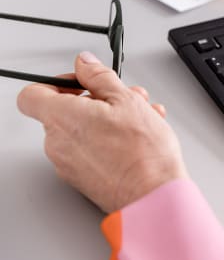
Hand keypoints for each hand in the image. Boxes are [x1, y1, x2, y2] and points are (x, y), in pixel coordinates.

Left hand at [16, 51, 187, 212]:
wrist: (153, 195)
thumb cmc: (142, 153)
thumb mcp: (126, 99)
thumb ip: (100, 77)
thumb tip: (86, 63)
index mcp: (61, 118)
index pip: (33, 94)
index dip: (57, 83)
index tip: (82, 82)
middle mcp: (58, 143)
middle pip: (66, 111)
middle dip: (98, 101)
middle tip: (125, 99)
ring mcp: (69, 165)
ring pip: (84, 131)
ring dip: (110, 119)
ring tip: (143, 119)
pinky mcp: (84, 180)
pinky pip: (91, 151)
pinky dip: (110, 140)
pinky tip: (139, 138)